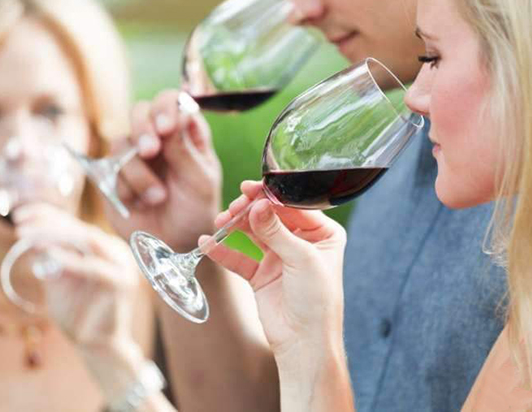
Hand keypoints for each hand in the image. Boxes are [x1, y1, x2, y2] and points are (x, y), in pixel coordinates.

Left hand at [13, 203, 138, 348]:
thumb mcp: (58, 278)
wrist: (98, 346)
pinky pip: (92, 266)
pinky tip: (47, 253)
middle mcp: (115, 251)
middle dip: (47, 221)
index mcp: (104, 247)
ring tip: (25, 234)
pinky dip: (69, 259)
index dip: (46, 214)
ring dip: (54, 235)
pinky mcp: (121, 282)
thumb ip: (50, 257)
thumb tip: (27, 232)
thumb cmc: (77, 312)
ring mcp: (121, 265)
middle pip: (79, 228)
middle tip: (19, 221)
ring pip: (86, 240)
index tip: (18, 214)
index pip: (74, 224)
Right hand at [107, 90, 221, 251]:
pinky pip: (109, 169)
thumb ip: (184, 150)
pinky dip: (125, 188)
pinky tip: (139, 204)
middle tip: (149, 151)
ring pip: (122, 143)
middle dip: (143, 128)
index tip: (166, 128)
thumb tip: (171, 118)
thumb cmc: (196, 209)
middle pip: (140, 111)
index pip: (173, 101)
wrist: (176, 244)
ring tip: (157, 198)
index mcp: (185, 132)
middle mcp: (158, 138)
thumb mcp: (199, 181)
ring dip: (139, 173)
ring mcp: (134, 154)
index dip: (166, 107)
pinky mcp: (115, 174)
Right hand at [201, 181, 346, 359]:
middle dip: (249, 210)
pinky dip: (224, 250)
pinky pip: (239, 257)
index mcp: (323, 234)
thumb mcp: (301, 259)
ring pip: (253, 233)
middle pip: (270, 216)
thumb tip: (257, 205)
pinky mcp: (261, 274)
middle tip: (233, 208)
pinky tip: (208, 243)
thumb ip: (276, 231)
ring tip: (220, 222)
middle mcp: (302, 242)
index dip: (271, 196)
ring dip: (235, 226)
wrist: (304, 342)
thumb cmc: (317, 301)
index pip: (294, 207)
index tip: (250, 189)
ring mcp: (280, 257)